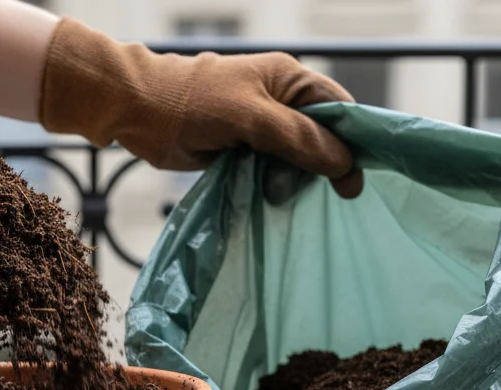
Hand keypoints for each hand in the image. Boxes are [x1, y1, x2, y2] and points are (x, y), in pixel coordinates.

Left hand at [39, 19, 362, 198]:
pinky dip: (275, 185)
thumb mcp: (254, 118)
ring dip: (296, 179)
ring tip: (287, 195)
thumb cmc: (195, 104)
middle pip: (322, 137)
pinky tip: (274, 199)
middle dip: (323, 165)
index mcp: (290, 80)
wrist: (140, 112)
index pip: (339, 108)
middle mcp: (281, 101)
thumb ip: (300, 138)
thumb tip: (344, 162)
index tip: (359, 175)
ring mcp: (262, 127)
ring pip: (297, 158)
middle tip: (330, 195)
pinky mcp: (243, 150)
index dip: (353, 140)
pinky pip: (272, 171)